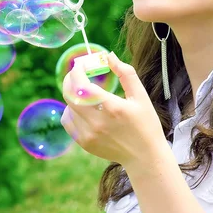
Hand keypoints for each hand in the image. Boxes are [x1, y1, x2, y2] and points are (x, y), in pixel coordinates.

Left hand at [60, 51, 167, 167]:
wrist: (144, 156)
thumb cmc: (145, 123)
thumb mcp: (140, 96)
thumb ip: (125, 73)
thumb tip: (108, 56)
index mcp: (113, 108)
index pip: (83, 86)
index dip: (77, 71)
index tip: (81, 64)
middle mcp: (97, 122)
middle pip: (70, 95)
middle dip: (70, 79)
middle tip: (77, 73)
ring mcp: (89, 135)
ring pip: (68, 107)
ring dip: (73, 95)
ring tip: (86, 93)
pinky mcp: (84, 143)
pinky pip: (68, 121)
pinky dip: (72, 110)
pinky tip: (83, 108)